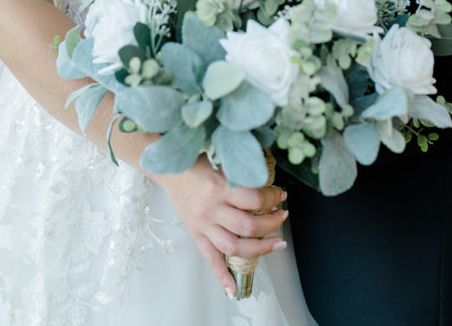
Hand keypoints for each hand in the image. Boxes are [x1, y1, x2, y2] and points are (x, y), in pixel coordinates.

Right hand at [157, 154, 288, 294]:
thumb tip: (268, 182)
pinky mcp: (196, 234)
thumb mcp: (222, 161)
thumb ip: (242, 173)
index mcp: (219, 186)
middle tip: (282, 216)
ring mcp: (204, 225)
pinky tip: (233, 289)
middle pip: (248, 226)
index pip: (254, 199)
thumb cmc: (197, 161)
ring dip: (260, 248)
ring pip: (235, 247)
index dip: (273, 197)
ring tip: (276, 243)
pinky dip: (222, 276)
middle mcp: (212, 209)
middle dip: (272, 224)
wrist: (169, 168)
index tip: (281, 194)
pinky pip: (210, 259)